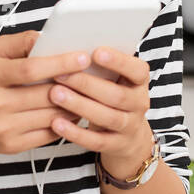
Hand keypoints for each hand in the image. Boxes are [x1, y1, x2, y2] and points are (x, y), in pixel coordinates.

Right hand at [0, 30, 88, 162]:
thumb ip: (19, 43)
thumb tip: (49, 38)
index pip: (31, 69)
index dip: (60, 63)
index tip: (83, 57)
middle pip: (45, 94)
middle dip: (74, 84)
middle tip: (93, 75)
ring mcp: (3, 128)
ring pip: (51, 116)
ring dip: (74, 104)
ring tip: (88, 92)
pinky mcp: (11, 146)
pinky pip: (48, 134)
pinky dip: (64, 122)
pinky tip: (73, 112)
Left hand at [44, 46, 154, 179]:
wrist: (128, 136)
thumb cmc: (112, 95)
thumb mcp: (114, 79)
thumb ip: (99, 66)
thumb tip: (71, 48)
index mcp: (139, 81)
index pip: (137, 70)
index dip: (118, 61)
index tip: (95, 51)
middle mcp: (140, 103)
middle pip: (117, 95)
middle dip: (87, 84)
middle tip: (61, 74)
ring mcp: (130, 126)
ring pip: (107, 117)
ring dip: (79, 105)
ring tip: (54, 94)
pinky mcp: (116, 145)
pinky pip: (96, 141)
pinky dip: (75, 133)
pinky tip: (56, 123)